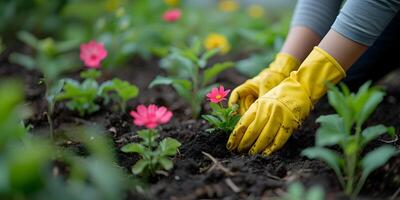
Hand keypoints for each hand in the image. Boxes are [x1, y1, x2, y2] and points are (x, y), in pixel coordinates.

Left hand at [227, 47, 345, 154]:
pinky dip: (272, 147)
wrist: (299, 88)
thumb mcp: (262, 102)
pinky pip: (280, 138)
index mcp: (258, 105)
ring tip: (251, 154)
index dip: (236, 136)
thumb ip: (253, 115)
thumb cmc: (278, 98)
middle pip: (253, 131)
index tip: (230, 145)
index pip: (243, 123)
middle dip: (244, 143)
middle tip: (239, 151)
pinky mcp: (290, 122)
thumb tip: (242, 133)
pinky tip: (266, 153)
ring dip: (257, 147)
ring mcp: (279, 116)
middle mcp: (267, 110)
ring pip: (265, 136)